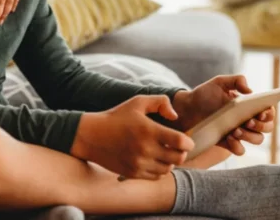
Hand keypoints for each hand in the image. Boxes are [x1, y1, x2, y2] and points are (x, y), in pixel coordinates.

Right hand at [71, 95, 193, 179]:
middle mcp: (146, 149)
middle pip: (178, 158)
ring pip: (168, 169)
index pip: (182, 143)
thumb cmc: (116, 117)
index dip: (188, 141)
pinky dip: (158, 169)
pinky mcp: (133, 173)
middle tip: (175, 146)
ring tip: (162, 152)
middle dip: (180, 152)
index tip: (184, 138)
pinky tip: (152, 159)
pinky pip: (156, 176)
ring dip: (169, 161)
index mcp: (149, 131)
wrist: (91, 136)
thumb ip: (160, 102)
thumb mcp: (137, 102)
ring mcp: (139, 163)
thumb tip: (175, 116)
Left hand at [172, 75, 274, 155]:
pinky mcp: (228, 143)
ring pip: (257, 139)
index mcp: (249, 106)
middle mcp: (247, 120)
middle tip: (248, 121)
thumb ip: (236, 80)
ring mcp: (239, 133)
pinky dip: (237, 146)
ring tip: (235, 130)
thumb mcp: (219, 82)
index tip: (262, 112)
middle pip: (267, 127)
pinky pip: (240, 150)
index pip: (268, 111)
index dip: (270, 113)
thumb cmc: (205, 94)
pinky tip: (229, 138)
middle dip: (261, 126)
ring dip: (250, 136)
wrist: (186, 108)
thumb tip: (250, 90)